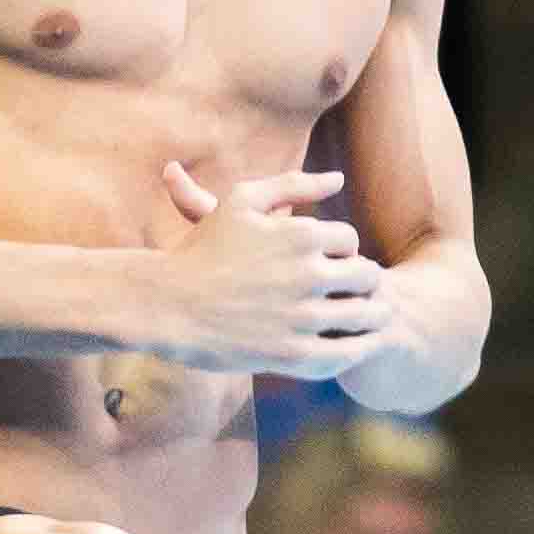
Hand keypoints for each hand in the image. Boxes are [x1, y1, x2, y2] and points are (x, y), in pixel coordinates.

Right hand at [152, 164, 385, 378]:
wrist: (166, 305)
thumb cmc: (201, 250)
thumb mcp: (240, 200)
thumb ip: (293, 185)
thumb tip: (338, 178)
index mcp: (301, 235)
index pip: (350, 240)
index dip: (342, 250)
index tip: (327, 261)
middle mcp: (308, 275)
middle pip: (366, 277)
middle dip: (360, 281)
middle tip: (348, 290)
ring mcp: (302, 317)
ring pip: (364, 316)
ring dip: (367, 315)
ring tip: (357, 317)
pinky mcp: (292, 355)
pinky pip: (344, 354)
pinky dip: (354, 349)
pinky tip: (346, 345)